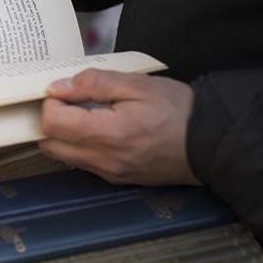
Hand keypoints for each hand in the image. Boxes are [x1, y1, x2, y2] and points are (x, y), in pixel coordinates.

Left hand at [39, 69, 199, 186]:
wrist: (212, 142)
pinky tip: (99, 129)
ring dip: (63, 135)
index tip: (65, 90)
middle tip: (70, 101)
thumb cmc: (178, 109)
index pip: (52, 124)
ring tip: (85, 113)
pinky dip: (80, 146)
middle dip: (51, 120)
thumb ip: (93, 83)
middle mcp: (104, 160)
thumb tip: (57, 87)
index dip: (51, 103)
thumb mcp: (137, 84)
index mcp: (109, 134)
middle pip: (49, 144)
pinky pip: (83, 164)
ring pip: (63, 157)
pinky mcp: (117, 179)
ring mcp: (110, 174)